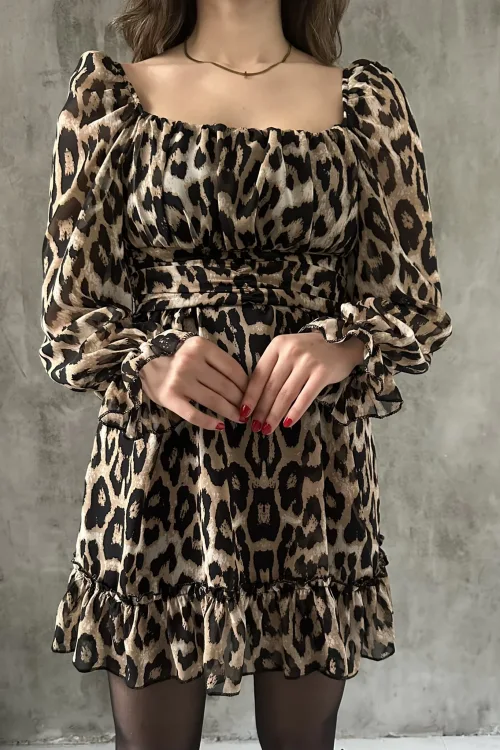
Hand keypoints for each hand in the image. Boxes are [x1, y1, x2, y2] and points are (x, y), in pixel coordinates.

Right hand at [139, 336, 248, 429]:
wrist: (143, 362)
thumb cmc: (176, 357)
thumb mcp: (197, 350)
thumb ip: (216, 361)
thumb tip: (244, 383)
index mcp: (201, 347)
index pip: (233, 369)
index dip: (246, 385)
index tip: (251, 394)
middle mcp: (191, 362)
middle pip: (226, 386)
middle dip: (241, 401)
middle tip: (248, 410)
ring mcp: (180, 380)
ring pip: (214, 401)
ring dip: (230, 412)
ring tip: (239, 418)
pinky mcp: (170, 397)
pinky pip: (194, 414)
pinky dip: (209, 422)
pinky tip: (220, 426)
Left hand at [239, 332, 365, 433]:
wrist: (341, 345)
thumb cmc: (308, 353)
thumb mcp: (287, 352)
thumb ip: (272, 368)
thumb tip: (253, 399)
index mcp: (278, 345)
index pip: (259, 375)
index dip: (250, 396)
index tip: (244, 413)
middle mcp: (291, 351)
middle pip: (271, 387)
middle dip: (261, 410)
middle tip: (255, 426)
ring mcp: (308, 361)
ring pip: (286, 394)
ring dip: (275, 414)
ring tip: (268, 428)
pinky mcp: (322, 372)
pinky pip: (305, 397)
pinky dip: (295, 412)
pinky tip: (287, 423)